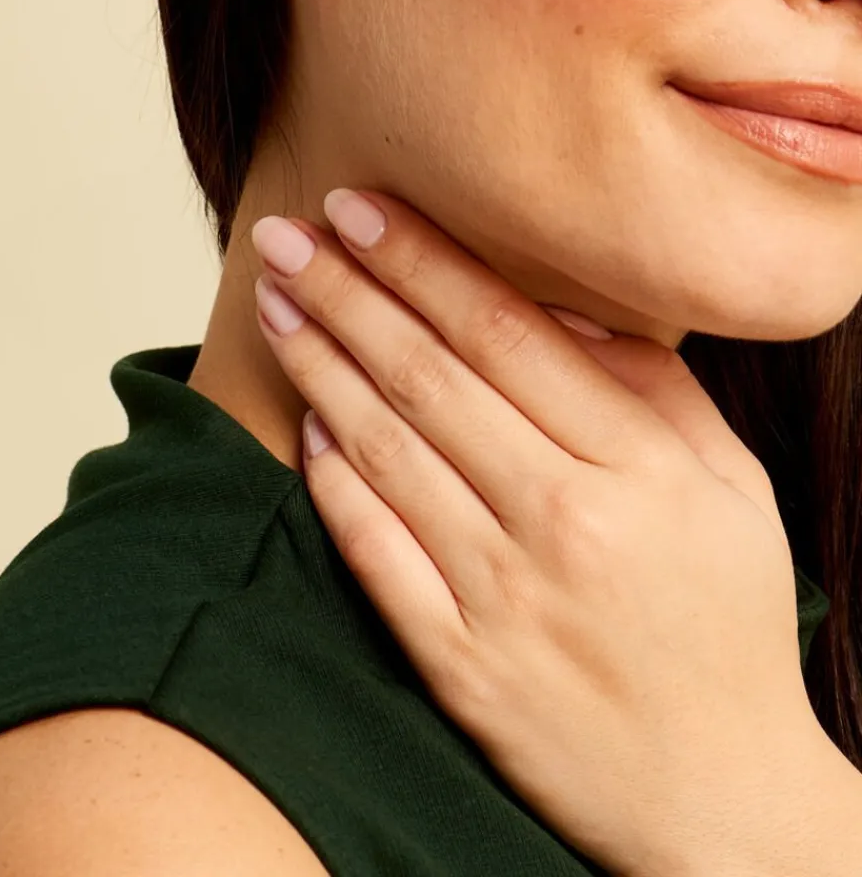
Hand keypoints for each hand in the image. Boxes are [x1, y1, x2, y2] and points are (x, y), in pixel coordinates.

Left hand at [249, 189, 832, 876]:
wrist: (715, 793)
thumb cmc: (724, 624)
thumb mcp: (731, 492)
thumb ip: (655, 392)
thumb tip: (566, 310)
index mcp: (636, 468)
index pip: (503, 332)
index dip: (421, 261)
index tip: (359, 211)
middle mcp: (561, 522)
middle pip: (426, 377)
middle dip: (344, 291)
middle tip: (282, 236)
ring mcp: (499, 596)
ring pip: (383, 451)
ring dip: (319, 366)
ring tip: (275, 304)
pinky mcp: (455, 661)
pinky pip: (373, 551)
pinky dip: (331, 482)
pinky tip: (304, 423)